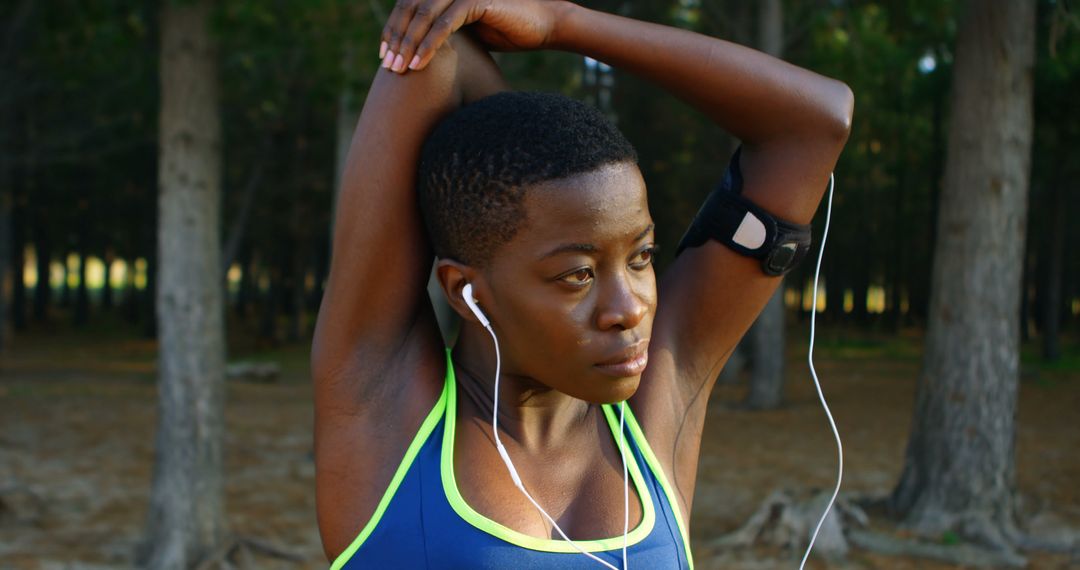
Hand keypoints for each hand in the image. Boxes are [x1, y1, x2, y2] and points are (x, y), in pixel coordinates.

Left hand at [379, 0, 564, 73]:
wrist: (541, 26)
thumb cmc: (506, 32)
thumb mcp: (466, 35)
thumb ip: (443, 35)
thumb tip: (418, 53)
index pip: (407, 7)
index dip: (392, 30)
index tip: (383, 56)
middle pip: (409, 8)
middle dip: (396, 38)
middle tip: (387, 66)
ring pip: (423, 15)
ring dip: (408, 44)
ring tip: (400, 68)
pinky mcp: (475, 0)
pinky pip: (444, 23)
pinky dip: (428, 44)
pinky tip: (419, 64)